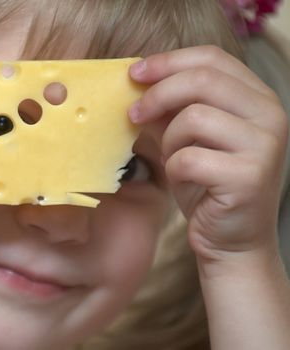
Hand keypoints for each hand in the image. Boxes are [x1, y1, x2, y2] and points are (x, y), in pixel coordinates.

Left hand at [129, 45, 287, 262]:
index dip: (168, 61)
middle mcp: (270, 115)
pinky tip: (184, 181)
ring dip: (169, 141)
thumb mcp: (185, 138)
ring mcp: (264, 145)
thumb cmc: (206, 184)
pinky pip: (189, 158)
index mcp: (257, 98)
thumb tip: (136, 81)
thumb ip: (169, 109)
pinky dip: (174, 169)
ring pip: (193, 118)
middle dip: (157, 94)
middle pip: (202, 80)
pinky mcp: (249, 176)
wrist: (230, 239)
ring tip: (174, 159)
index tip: (134, 72)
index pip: (212, 58)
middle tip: (132, 114)